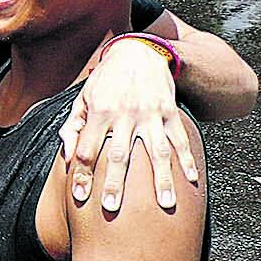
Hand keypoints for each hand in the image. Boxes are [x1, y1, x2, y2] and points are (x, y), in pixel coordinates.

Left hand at [62, 37, 197, 213]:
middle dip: (116, 183)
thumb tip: (68, 156)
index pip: (88, 149)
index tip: (80, 197)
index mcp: (100, 112)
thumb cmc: (106, 81)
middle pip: (119, 155)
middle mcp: (125, 115)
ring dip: (161, 179)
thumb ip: (73, 127)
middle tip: (113, 208)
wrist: (138, 53)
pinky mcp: (170, 112)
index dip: (82, 174)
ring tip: (166, 204)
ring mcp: (150, 114)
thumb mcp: (83, 99)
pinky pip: (180, 139)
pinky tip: (192, 180)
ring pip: (156, 151)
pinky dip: (188, 160)